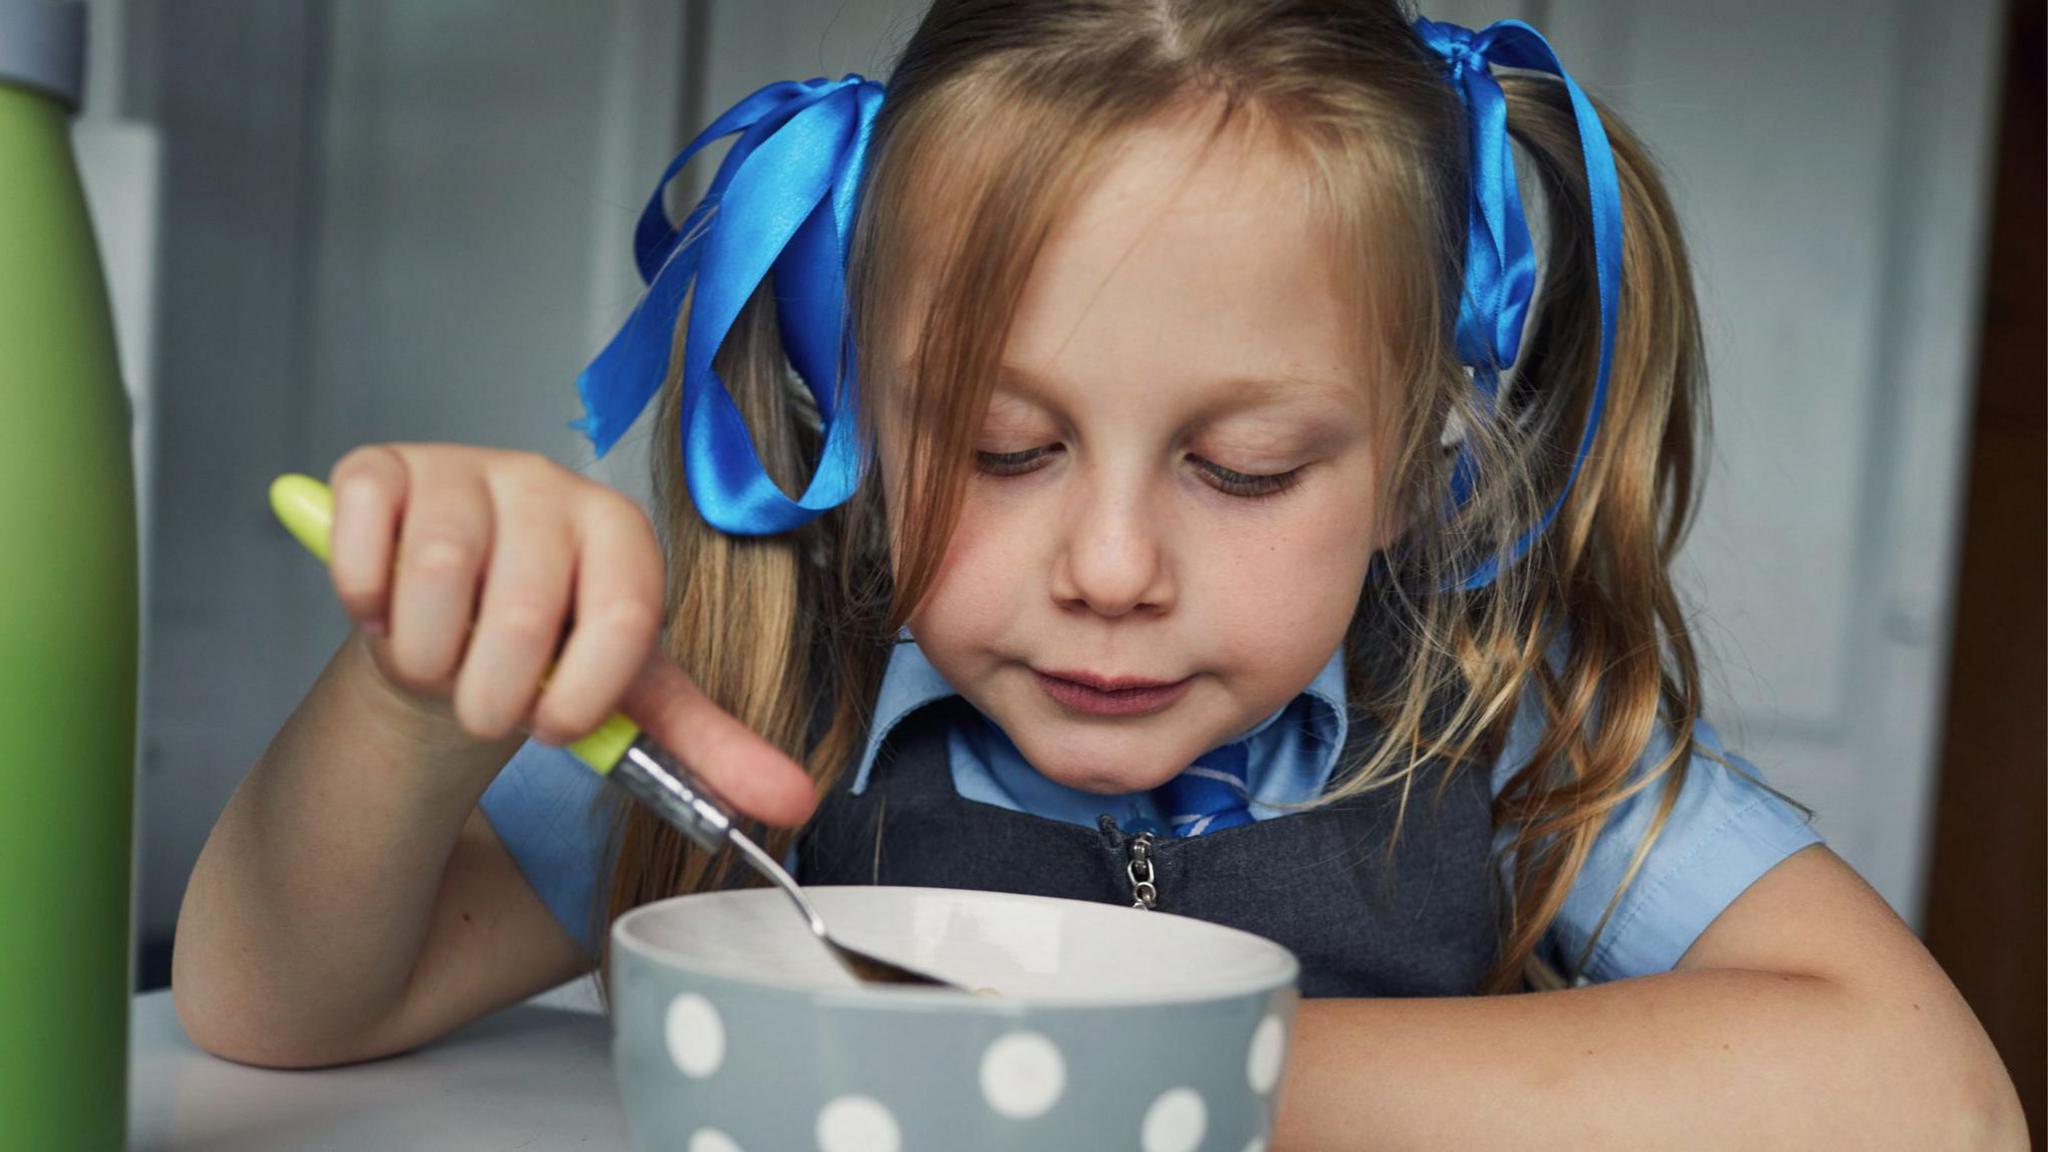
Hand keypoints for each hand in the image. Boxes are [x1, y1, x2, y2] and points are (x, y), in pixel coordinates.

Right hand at [323, 443, 813, 824]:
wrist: (456, 635)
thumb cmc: (549, 657)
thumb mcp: (634, 700)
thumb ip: (710, 748)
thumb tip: (794, 801)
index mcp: (621, 533)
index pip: (623, 614)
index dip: (583, 694)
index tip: (557, 730)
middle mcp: (547, 485)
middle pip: (519, 611)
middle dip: (492, 698)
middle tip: (484, 709)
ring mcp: (461, 470)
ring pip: (432, 577)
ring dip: (425, 656)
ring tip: (437, 662)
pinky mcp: (379, 469)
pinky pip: (362, 535)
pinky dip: (362, 600)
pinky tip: (383, 613)